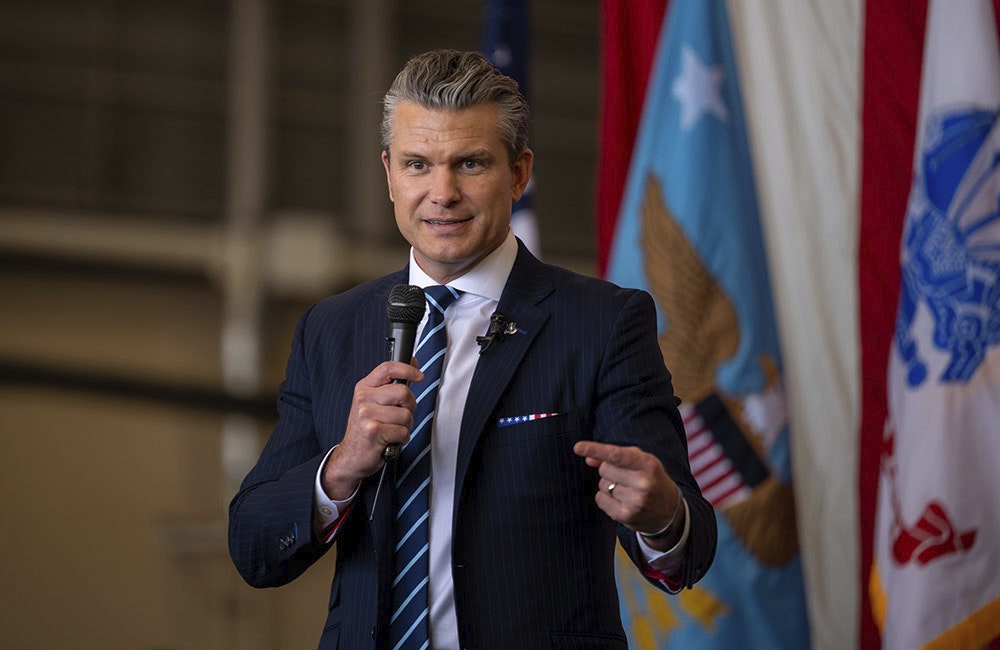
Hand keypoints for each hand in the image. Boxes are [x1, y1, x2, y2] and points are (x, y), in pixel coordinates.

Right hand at [320, 361, 422, 499]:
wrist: (350, 457)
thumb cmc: (366, 430)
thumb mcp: (373, 403)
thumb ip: (391, 386)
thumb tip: (413, 366)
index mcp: (364, 388)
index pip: (387, 368)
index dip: (407, 369)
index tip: (419, 376)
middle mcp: (363, 399)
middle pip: (403, 392)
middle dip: (410, 406)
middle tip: (402, 415)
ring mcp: (366, 415)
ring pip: (406, 414)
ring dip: (406, 426)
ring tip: (393, 430)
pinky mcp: (373, 431)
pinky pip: (402, 431)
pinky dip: (402, 438)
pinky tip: (391, 440)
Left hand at [573, 440, 682, 549]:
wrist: (669, 511)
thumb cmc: (651, 479)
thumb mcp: (640, 462)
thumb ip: (614, 456)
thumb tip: (588, 458)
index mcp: (648, 464)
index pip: (616, 455)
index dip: (595, 449)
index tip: (578, 447)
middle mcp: (643, 482)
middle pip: (605, 469)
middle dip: (609, 471)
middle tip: (625, 477)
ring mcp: (635, 501)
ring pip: (602, 484)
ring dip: (609, 485)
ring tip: (627, 489)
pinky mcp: (626, 515)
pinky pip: (600, 499)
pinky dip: (605, 498)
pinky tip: (620, 500)